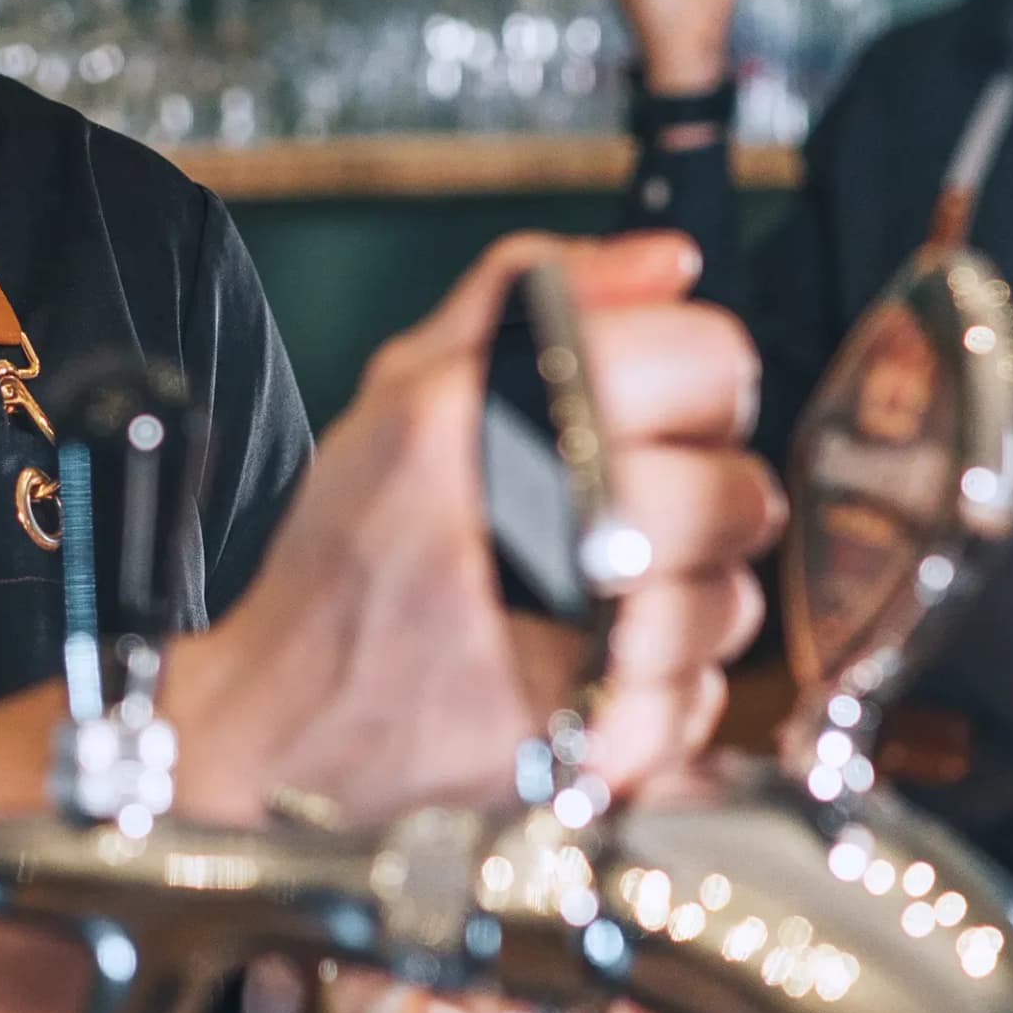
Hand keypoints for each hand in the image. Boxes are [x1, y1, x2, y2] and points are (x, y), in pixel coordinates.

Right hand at [169, 229, 778, 829]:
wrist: (278, 719)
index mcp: (486, 425)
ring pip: (730, 603)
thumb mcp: (406, 386)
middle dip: (704, 495)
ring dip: (685, 601)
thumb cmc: (340, 556)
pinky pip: (703, 699)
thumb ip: (533, 295)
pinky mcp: (593, 750)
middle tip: (636, 510)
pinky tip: (592, 668)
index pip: (708, 362)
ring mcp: (572, 655)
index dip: (702, 377)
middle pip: (734, 489)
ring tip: (607, 599)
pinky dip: (663, 689)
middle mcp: (534, 531)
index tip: (669, 406)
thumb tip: (671, 262)